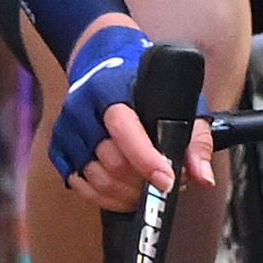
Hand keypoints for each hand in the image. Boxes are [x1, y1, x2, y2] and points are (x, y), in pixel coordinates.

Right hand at [49, 16, 203, 209]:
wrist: (102, 65)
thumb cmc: (144, 86)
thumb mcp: (178, 102)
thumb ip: (195, 139)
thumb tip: (203, 177)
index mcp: (110, 91)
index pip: (125, 131)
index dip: (146, 160)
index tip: (166, 181)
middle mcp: (82, 111)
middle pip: (112, 163)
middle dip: (142, 182)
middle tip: (163, 182)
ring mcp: (67, 131)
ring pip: (97, 180)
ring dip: (127, 194)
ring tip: (147, 186)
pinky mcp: (59, 148)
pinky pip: (81, 187)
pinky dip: (106, 197)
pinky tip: (124, 190)